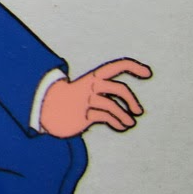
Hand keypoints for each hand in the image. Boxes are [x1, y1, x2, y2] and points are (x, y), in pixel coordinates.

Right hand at [38, 58, 152, 137]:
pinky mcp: (82, 115)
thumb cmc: (71, 101)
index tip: (148, 73)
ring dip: (125, 115)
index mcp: (92, 77)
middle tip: (139, 111)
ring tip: (130, 123)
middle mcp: (90, 86)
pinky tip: (121, 126)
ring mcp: (85, 100)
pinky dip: (117, 122)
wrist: (44, 108)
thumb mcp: (87, 92)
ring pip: (112, 105)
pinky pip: (105, 117)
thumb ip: (106, 96)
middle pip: (118, 88)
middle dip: (132, 99)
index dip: (133, 67)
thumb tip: (132, 110)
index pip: (115, 66)